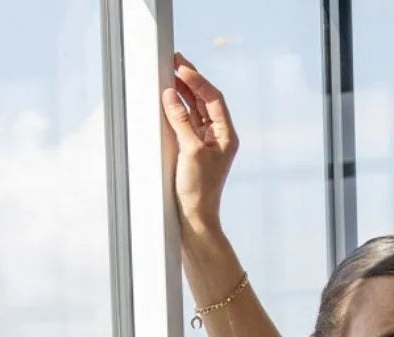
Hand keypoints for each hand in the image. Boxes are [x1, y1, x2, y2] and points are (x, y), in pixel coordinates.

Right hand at [161, 54, 238, 236]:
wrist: (195, 219)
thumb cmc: (199, 190)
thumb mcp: (191, 151)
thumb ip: (181, 120)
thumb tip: (170, 94)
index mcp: (226, 136)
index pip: (214, 99)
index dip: (198, 80)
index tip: (181, 67)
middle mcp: (218, 137)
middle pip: (205, 100)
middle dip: (190, 80)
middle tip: (174, 60)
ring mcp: (205, 144)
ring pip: (194, 110)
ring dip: (182, 92)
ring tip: (168, 74)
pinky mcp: (192, 151)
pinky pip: (185, 123)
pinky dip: (176, 109)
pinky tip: (167, 98)